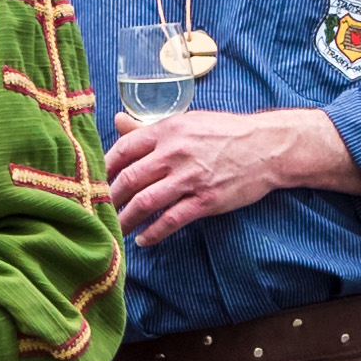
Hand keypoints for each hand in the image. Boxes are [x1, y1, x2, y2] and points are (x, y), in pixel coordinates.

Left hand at [106, 109, 359, 245]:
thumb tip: (116, 120)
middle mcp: (175, 153)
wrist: (269, 146)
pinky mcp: (206, 200)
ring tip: (114, 229)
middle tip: (96, 210)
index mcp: (167, 130)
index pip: (122, 149)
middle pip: (128, 179)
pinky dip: (154, 233)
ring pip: (145, 202)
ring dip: (125, 219)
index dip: (102, 168)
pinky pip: (171, 220)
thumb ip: (149, 127)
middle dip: (108, 198)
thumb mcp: (186, 122)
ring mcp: (190, 178)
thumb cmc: (224, 133)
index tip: (91, 181)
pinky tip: (143, 240)